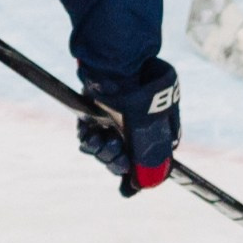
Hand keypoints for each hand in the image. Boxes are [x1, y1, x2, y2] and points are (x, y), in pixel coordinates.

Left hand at [77, 57, 180, 195]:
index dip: (134, 174)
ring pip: (102, 150)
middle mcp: (131, 127)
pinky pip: (87, 137)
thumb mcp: (154, 123)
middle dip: (116, 161)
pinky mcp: (93, 114)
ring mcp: (111, 120)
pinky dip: (89, 140)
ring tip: (104, 141)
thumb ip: (153, 153)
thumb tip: (152, 180)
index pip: (142, 161)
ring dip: (102, 152)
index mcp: (151, 129)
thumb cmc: (143, 90)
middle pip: (120, 158)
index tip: (128, 179)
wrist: (120, 62)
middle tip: (117, 154)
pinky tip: (93, 135)